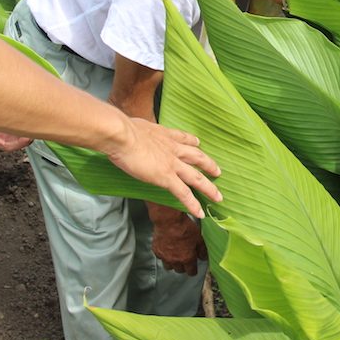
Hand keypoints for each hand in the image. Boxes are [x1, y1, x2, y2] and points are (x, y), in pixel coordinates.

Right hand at [104, 118, 221, 218]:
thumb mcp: (133, 125)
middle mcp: (173, 148)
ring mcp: (172, 164)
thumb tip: (126, 130)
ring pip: (197, 177)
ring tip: (218, 197)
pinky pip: (183, 193)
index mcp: (164, 135)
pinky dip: (193, 204)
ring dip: (209, 188)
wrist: (122, 136)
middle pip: (197, 157)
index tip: (198, 143)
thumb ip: (135, 130)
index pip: (183, 138)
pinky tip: (200, 213)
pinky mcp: (166, 177)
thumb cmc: (120, 130)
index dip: (192, 142)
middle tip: (218, 171)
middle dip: (209, 165)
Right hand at [148, 204, 206, 275]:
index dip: (193, 270)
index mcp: (187, 258)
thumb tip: (203, 257)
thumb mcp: (199, 238)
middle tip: (185, 259)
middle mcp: (175, 261)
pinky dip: (164, 255)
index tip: (194, 268)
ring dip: (172, 263)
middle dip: (183, 267)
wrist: (169, 221)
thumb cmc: (185, 228)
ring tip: (175, 256)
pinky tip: (167, 248)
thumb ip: (202, 250)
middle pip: (179, 270)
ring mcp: (165, 257)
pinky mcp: (156, 251)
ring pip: (169, 267)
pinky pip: (160, 257)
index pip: (191, 272)